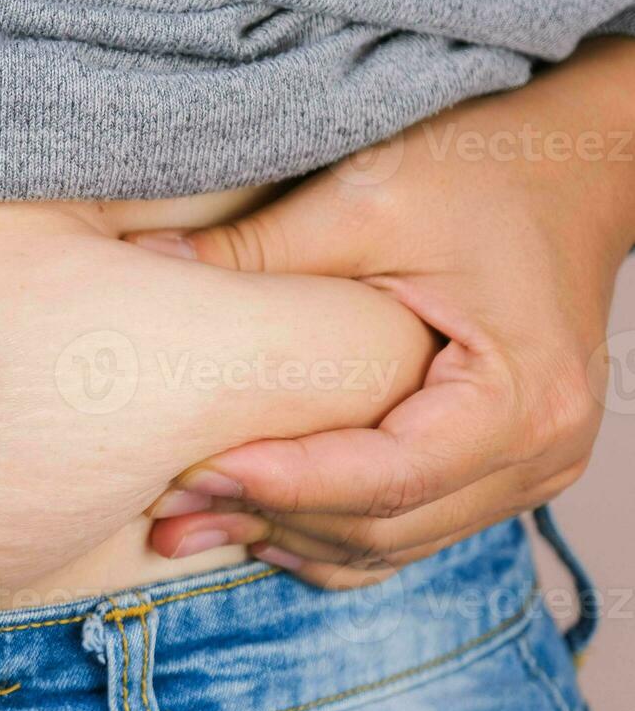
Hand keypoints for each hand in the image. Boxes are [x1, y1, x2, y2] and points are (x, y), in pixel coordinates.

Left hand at [133, 37, 634, 586]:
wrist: (572, 167)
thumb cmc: (482, 171)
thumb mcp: (364, 198)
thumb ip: (254, 249)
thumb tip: (139, 262)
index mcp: (519, 397)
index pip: (386, 476)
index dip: (282, 483)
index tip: (190, 468)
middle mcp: (538, 452)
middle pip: (382, 525)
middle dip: (267, 515)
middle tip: (165, 505)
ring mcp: (525, 471)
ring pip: (388, 543)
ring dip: (285, 535)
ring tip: (185, 522)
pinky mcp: (497, 470)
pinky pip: (405, 530)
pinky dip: (326, 534)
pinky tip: (251, 520)